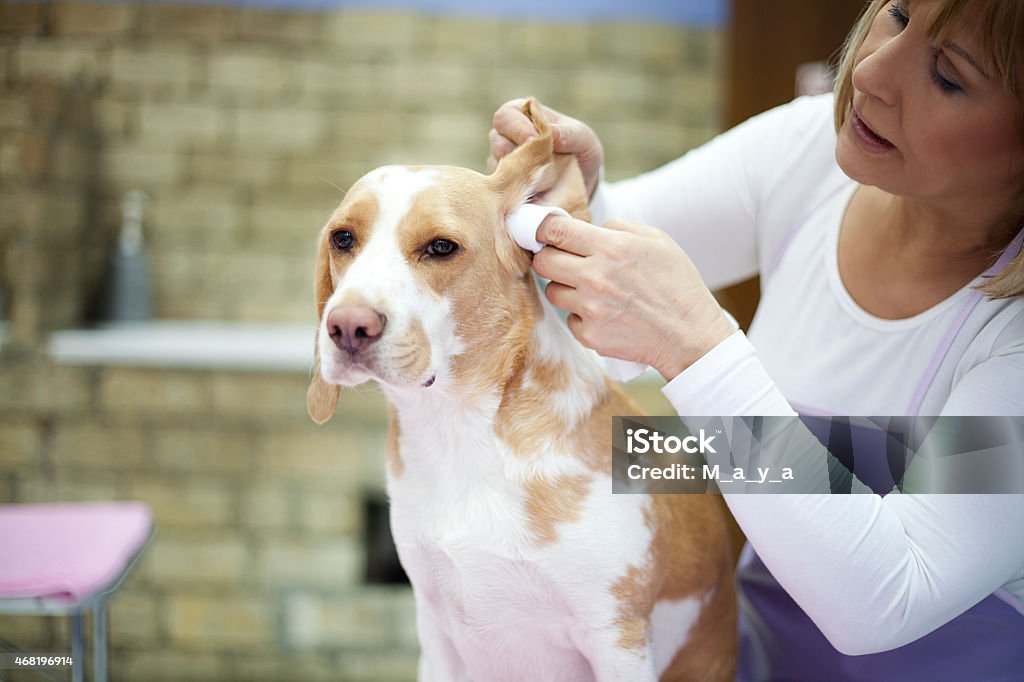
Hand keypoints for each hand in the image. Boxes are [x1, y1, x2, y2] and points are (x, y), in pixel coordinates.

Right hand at [487, 98, 604, 200]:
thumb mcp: (583, 138)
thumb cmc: (580, 151)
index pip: (506, 116)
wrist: (581, 183)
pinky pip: (503, 187)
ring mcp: (502, 161)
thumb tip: (551, 132)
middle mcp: (505, 136)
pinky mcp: (503, 184)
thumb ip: (569, 134)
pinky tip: (536, 192)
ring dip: (518, 173)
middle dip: (516, 153)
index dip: (517, 128)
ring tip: (542, 179)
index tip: (534, 141)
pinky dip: (518, 190)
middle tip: (537, 163)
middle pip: (496, 141)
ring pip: (497, 166)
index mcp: (521, 114)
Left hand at [532, 216, 735, 380]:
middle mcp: (595, 277)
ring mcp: (590, 309)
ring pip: (552, 291)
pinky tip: (605, 314)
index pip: (554, 231)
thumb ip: (618, 227)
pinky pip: (569, 319)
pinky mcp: (589, 335)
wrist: (690, 335)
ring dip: (566, 288)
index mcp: (611, 247)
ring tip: (593, 290)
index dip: (541, 229)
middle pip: (543, 262)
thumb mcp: (657, 240)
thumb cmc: (677, 284)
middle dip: (550, 258)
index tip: (543, 233)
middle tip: (566, 262)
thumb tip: (588, 228)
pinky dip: (582, 316)